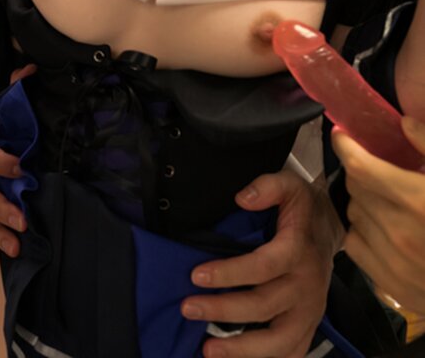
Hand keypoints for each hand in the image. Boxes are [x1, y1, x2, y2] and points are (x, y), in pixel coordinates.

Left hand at [182, 171, 341, 357]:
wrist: (335, 226)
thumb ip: (267, 186)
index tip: (196, 275)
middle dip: (223, 311)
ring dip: (243, 350)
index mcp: (299, 251)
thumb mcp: (290, 184)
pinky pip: (292, 353)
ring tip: (208, 350)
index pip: (262, 267)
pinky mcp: (310, 325)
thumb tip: (242, 198)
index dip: (229, 274)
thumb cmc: (304, 208)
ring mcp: (311, 311)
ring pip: (279, 341)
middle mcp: (307, 286)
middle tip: (188, 308)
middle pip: (264, 306)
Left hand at [333, 117, 424, 313]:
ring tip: (387, 200)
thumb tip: (405, 123)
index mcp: (417, 200)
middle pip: (355, 187)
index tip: (343, 135)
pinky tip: (383, 229)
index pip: (360, 166)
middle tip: (377, 169)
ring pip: (353, 214)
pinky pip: (354, 245)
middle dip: (361, 172)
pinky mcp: (390, 284)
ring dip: (363, 201)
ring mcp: (392, 261)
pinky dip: (362, 232)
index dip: (346, 146)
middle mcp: (399, 230)